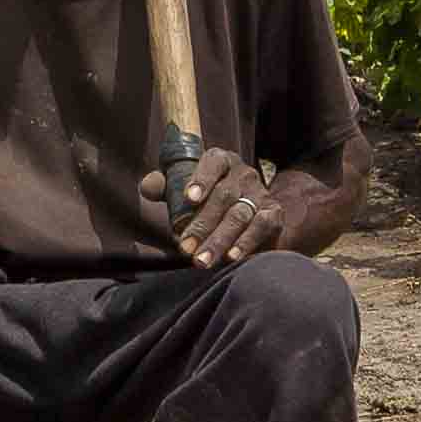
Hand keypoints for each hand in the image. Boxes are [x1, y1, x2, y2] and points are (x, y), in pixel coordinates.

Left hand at [160, 146, 287, 266]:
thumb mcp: (183, 189)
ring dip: (219, 240)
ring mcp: (260, 193)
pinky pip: (261, 226)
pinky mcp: (273, 213)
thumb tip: (147, 187)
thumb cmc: (206, 199)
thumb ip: (165, 186)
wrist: (249, 211)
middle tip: (185, 247)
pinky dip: (246, 242)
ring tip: (201, 260)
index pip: (212, 162)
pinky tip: (231, 257)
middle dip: (202, 224)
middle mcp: (242, 173)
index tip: (188, 199)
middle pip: (223, 196)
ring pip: (240, 215)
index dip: (201, 179)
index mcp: (220, 160)